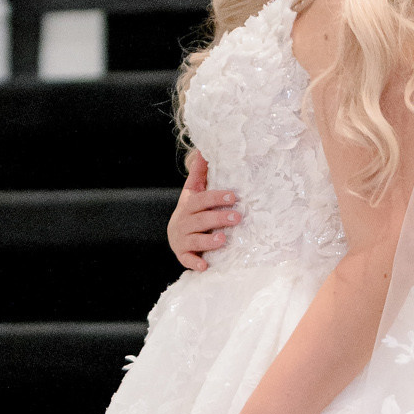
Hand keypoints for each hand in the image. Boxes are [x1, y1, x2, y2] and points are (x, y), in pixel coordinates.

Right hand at [167, 151, 240, 270]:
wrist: (176, 236)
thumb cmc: (191, 211)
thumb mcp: (194, 191)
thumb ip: (199, 172)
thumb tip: (204, 148)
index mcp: (188, 205)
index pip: (201, 199)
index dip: (216, 197)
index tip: (233, 196)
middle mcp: (183, 221)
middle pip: (201, 219)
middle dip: (218, 218)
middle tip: (238, 216)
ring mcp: (182, 239)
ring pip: (195, 240)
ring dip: (208, 240)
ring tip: (223, 239)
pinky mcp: (183, 255)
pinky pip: (187, 260)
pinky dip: (195, 263)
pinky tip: (205, 266)